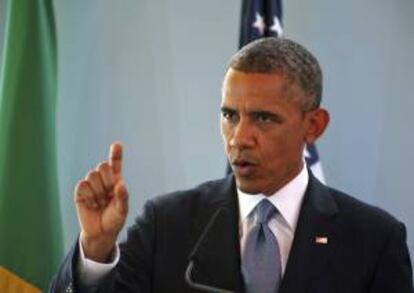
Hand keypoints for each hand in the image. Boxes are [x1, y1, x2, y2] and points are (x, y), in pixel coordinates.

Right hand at [74, 142, 128, 261]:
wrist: (101, 233)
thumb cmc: (114, 219)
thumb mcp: (122, 209)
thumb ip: (123, 197)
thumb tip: (120, 184)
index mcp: (115, 180)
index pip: (115, 163)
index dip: (116, 154)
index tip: (117, 145)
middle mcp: (102, 179)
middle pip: (102, 166)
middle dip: (107, 180)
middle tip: (109, 195)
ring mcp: (90, 184)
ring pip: (92, 175)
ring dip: (98, 192)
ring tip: (100, 203)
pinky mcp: (80, 192)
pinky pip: (82, 185)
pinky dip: (88, 196)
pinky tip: (91, 204)